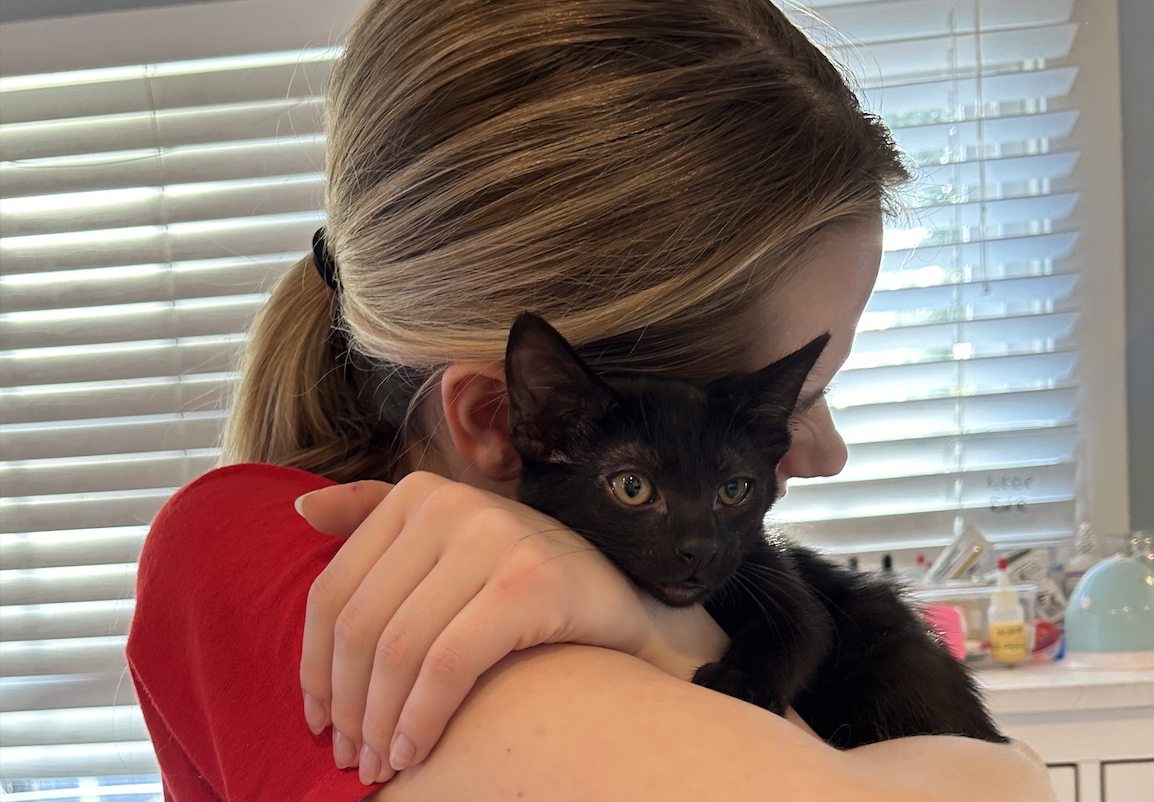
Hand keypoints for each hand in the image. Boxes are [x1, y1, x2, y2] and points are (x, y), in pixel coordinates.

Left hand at [297, 472, 718, 784]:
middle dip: (347, 705)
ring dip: (380, 722)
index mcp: (417, 494)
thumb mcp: (448, 543)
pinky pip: (448, 664)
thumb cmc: (521, 582)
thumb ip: (375, 521)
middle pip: (361, 624)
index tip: (318, 722)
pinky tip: (416, 750)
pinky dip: (422, 717)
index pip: (333, 591)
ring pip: (398, 648)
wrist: (622, 600)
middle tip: (351, 756)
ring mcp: (491, 537)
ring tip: (381, 764)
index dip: (313, 667)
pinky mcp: (528, 581)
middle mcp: (449, 504)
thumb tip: (301, 509)